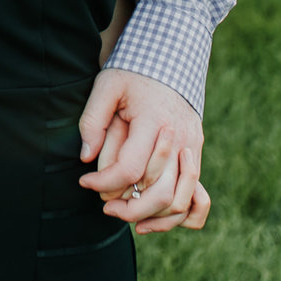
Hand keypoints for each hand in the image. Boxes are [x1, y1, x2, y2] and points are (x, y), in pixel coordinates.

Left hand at [77, 68, 210, 234]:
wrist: (171, 61)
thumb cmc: (133, 74)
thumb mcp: (106, 86)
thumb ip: (92, 120)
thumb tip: (86, 158)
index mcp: (155, 121)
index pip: (130, 169)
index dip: (104, 182)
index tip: (84, 181)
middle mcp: (180, 140)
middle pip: (157, 193)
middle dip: (126, 207)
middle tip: (103, 204)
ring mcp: (192, 150)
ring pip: (178, 202)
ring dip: (149, 217)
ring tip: (122, 212)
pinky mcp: (196, 157)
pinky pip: (195, 199)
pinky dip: (176, 217)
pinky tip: (149, 220)